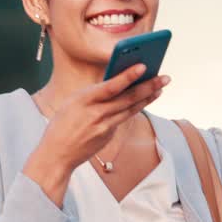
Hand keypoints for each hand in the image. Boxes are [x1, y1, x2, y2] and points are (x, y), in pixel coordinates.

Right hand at [23, 65, 169, 205]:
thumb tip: (117, 84)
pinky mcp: (108, 136)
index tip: (144, 67)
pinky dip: (134, 108)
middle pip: (128, 99)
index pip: (111, 86)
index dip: (128, 76)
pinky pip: (123, 119)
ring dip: (148, 98)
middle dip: (149, 86)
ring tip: (160, 88)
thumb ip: (93, 94)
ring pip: (131, 109)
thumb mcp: (72, 103)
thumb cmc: (62, 124)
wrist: (56, 155)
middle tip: (165, 78)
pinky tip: (144, 101)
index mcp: (84, 100)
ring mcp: (104, 127)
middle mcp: (96, 114)